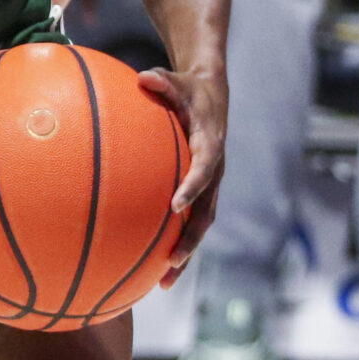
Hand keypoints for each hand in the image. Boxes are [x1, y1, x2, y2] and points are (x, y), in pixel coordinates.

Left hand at [140, 64, 225, 285]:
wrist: (212, 95)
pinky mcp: (200, 192)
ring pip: (200, 225)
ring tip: (163, 282)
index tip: (175, 205)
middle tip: (171, 260)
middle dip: (190, 239)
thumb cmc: (190, 88)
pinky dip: (174, 242)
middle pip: (206, 212)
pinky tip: (151, 266)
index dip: (193, 187)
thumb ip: (163, 81)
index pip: (205, 170)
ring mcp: (209, 186)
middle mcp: (214, 171)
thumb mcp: (179, 79)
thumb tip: (143, 77)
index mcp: (211, 145)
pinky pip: (189, 221)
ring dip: (184, 253)